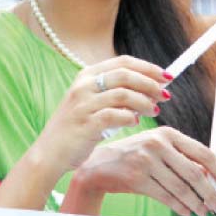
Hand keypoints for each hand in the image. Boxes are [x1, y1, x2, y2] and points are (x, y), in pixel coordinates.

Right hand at [35, 55, 170, 173]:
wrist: (49, 154)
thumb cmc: (77, 129)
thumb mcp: (92, 103)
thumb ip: (115, 93)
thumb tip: (151, 87)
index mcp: (87, 75)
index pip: (124, 62)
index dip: (148, 67)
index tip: (167, 76)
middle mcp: (84, 85)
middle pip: (126, 75)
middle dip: (150, 83)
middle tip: (166, 95)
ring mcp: (83, 103)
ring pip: (124, 94)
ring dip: (144, 102)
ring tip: (155, 111)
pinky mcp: (85, 123)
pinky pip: (115, 115)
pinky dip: (129, 118)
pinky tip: (135, 122)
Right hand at [65, 126, 215, 215]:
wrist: (99, 164)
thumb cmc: (133, 155)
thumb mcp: (157, 146)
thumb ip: (181, 156)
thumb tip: (211, 177)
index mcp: (167, 133)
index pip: (203, 152)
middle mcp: (158, 144)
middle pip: (195, 173)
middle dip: (211, 194)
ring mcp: (146, 160)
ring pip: (182, 189)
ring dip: (198, 206)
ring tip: (208, 214)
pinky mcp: (137, 178)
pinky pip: (167, 198)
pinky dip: (182, 208)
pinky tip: (190, 214)